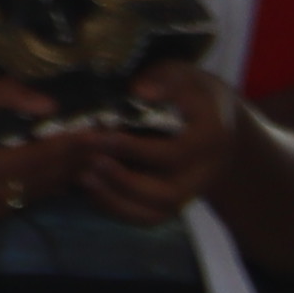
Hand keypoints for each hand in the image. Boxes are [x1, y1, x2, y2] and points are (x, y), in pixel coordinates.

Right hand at [0, 73, 100, 237]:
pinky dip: (25, 195)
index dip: (71, 145)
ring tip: (86, 162)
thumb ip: (2, 95)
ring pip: (23, 203)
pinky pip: (2, 213)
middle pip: (34, 186)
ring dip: (54, 182)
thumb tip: (51, 107)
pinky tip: (47, 179)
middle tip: (106, 147)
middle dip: (72, 164)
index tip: (103, 131)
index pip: (34, 159)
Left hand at [74, 62, 240, 229]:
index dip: (135, 148)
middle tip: (85, 160)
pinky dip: (115, 207)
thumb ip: (165, 80)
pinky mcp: (172, 202)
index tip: (100, 134)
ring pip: (154, 211)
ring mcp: (189, 191)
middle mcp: (205, 172)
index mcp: (212, 138)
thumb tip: (140, 90)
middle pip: (167, 192)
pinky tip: (88, 185)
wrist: (213, 119)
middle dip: (121, 178)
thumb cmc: (188, 92)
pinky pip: (144, 216)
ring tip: (80, 175)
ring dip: (115, 197)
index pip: (177, 153)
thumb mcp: (182, 75)